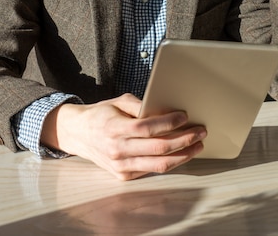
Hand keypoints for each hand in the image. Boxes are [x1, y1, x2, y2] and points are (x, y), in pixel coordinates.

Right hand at [41, 93, 206, 179]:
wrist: (77, 133)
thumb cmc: (101, 114)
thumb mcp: (118, 101)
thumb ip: (140, 106)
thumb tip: (164, 109)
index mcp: (115, 127)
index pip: (148, 127)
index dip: (169, 122)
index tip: (185, 116)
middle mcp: (118, 149)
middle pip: (158, 148)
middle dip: (184, 140)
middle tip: (200, 132)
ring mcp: (120, 165)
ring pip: (158, 164)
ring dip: (182, 155)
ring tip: (197, 145)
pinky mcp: (123, 176)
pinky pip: (150, 170)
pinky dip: (168, 162)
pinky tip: (180, 153)